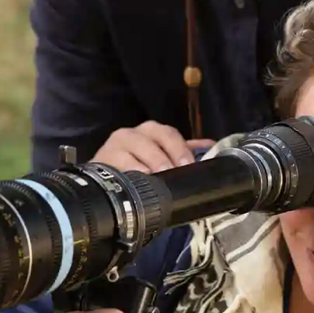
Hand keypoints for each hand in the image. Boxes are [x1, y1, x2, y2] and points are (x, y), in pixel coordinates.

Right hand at [91, 121, 214, 172]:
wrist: (105, 181)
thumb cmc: (137, 167)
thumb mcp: (161, 158)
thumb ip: (183, 151)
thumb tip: (211, 146)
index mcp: (152, 131)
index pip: (169, 134)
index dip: (180, 149)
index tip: (188, 165)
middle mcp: (133, 133)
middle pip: (152, 137)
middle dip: (163, 155)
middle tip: (171, 172)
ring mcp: (115, 144)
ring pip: (134, 146)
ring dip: (147, 161)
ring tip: (155, 175)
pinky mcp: (101, 158)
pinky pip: (116, 161)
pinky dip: (128, 168)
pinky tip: (136, 177)